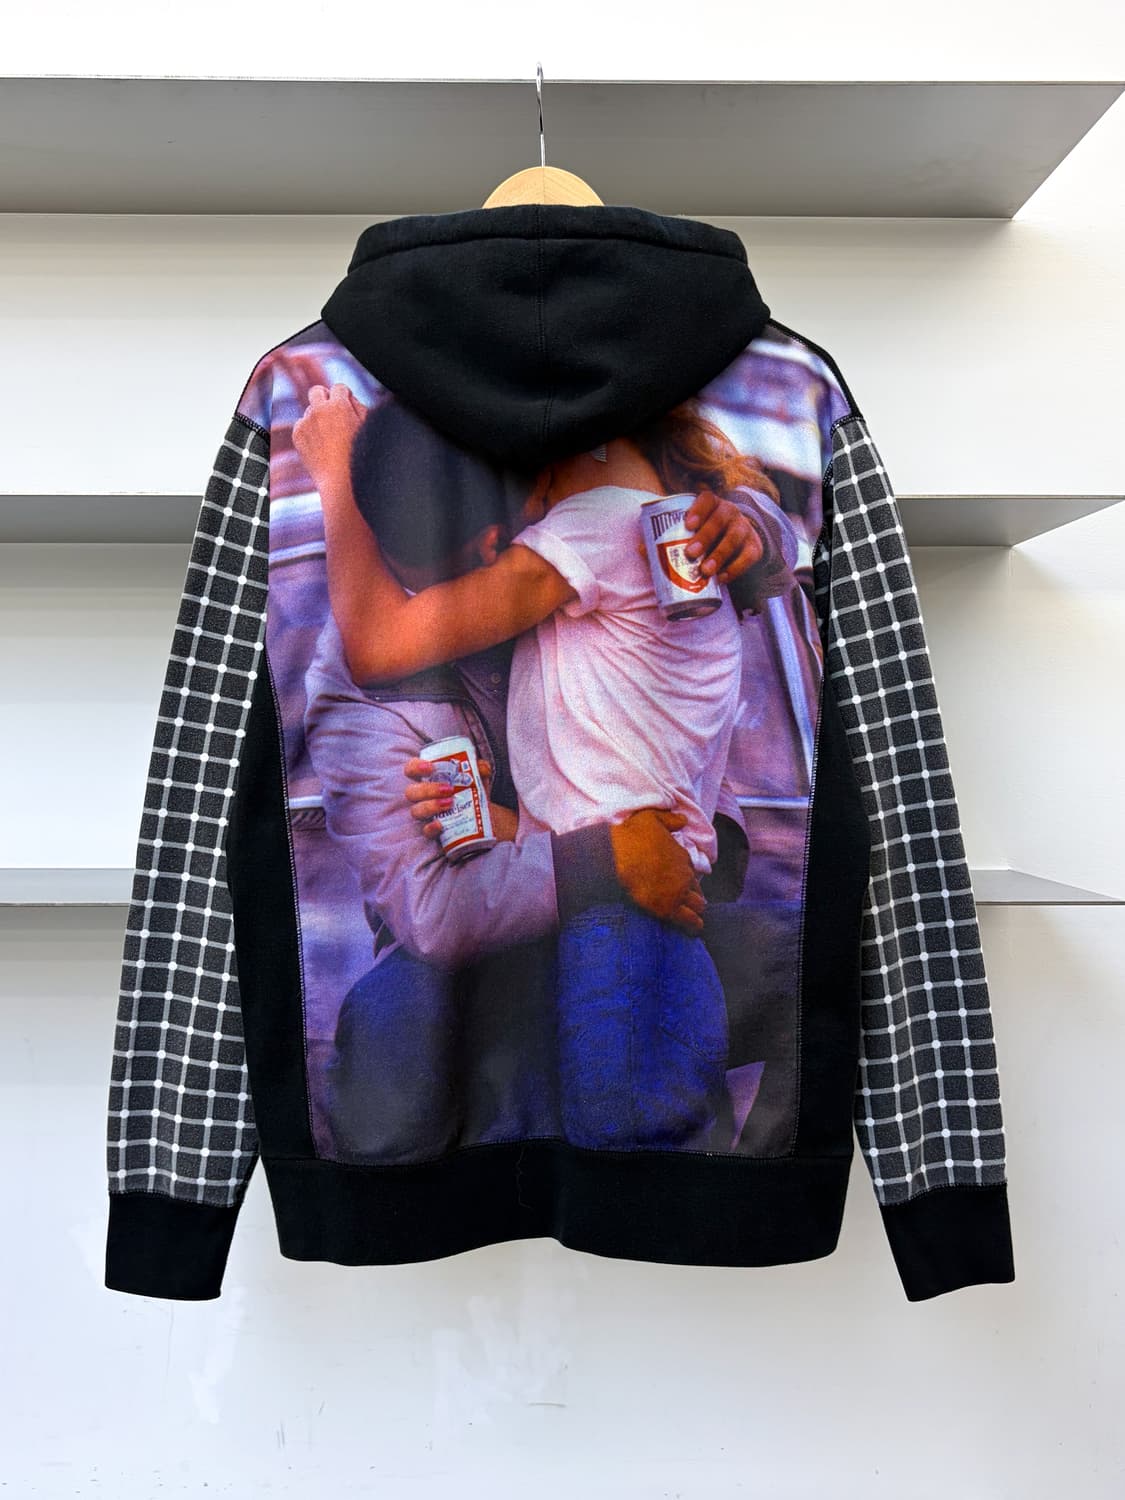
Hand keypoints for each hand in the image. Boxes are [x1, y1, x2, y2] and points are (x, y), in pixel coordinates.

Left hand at [291, 383, 366, 493]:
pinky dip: (309, 432)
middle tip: (331, 411)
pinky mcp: (297, 435)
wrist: (341, 482)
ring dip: (318, 418)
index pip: (339, 387)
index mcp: (339, 405)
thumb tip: (349, 398)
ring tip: (330, 439)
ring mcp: (306, 422)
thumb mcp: (367, 428)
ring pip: (309, 410)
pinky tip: (320, 446)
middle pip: (317, 391)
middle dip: (324, 397)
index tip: (347, 406)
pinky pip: (301, 425)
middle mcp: (319, 410)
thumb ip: (358, 407)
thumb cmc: (360, 457)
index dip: (345, 396)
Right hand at [404, 756, 515, 839]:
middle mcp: (422, 796)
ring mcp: (426, 814)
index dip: (415, 767)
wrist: (483, 816)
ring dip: (431, 806)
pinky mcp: (433, 831)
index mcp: (428, 778)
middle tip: (448, 788)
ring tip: (450, 803)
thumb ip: (480, 769)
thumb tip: (482, 768)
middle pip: (411, 792)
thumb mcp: (478, 778)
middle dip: (427, 789)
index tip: (431, 767)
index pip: (411, 769)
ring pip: (416, 811)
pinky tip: (440, 824)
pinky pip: (425, 830)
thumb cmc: (472, 791)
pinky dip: (431, 828)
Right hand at [609, 808, 706, 934]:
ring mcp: (678, 893)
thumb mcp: (651, 818)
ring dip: (695, 911)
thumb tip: (683, 819)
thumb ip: (669, 819)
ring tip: (694, 919)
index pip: (691, 871)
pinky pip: (689, 920)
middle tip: (688, 903)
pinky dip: (693, 925)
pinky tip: (694, 930)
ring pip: (697, 906)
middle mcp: (685, 875)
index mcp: (681, 856)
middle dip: (694, 896)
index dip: (686, 878)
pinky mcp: (669, 908)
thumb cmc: (631, 835)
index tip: (681, 882)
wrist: (617, 856)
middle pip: (697, 890)